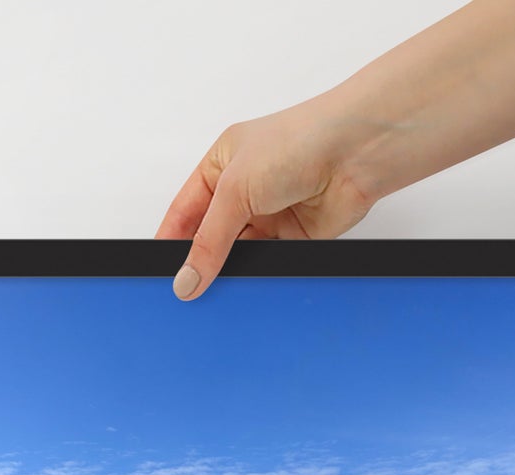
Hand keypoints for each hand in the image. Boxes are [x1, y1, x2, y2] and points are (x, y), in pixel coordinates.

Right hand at [155, 99, 378, 301]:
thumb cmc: (298, 142)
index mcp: (221, 164)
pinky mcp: (293, 238)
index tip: (160, 271)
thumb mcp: (235, 189)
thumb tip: (187, 278)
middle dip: (199, 261)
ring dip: (229, 272)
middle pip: (210, 236)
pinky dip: (257, 276)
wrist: (354, 153)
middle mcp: (243, 189)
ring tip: (213, 292)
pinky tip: (246, 286)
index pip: (184, 210)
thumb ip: (208, 240)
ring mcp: (269, 214)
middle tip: (185, 291)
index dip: (170, 241)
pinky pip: (267, 264)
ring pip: (238, 255)